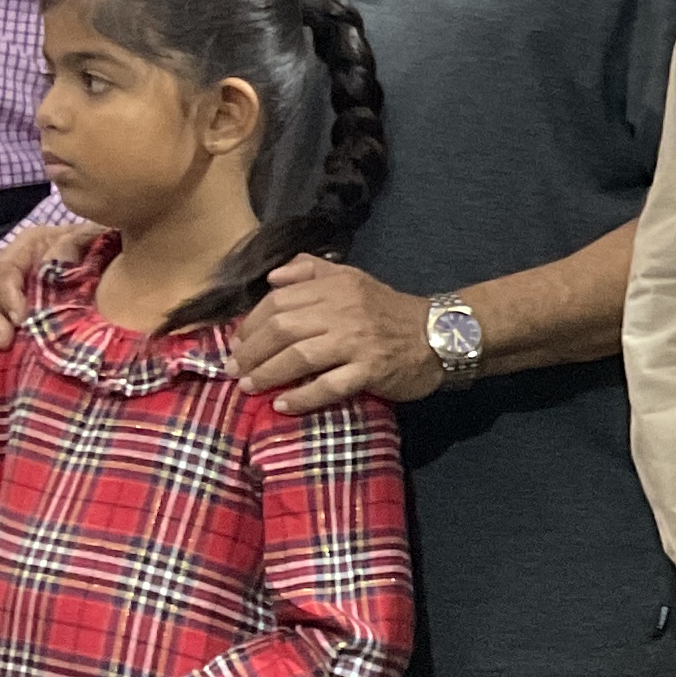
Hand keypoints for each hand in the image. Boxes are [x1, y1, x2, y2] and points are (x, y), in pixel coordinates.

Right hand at [0, 219, 90, 372]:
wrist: (115, 266)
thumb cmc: (104, 251)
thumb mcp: (92, 241)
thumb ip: (73, 246)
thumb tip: (56, 262)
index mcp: (29, 246)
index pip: (3, 270)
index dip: (7, 295)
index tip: (18, 320)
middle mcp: (12, 266)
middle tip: (3, 343)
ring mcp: (7, 291)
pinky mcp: (8, 314)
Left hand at [233, 256, 444, 413]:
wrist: (440, 334)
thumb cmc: (390, 310)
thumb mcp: (353, 278)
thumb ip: (312, 271)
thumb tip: (272, 278)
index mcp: (336, 286)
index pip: (279, 301)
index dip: (251, 322)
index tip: (238, 342)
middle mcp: (343, 310)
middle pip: (282, 329)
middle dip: (251, 351)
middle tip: (235, 368)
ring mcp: (357, 341)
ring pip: (300, 357)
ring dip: (268, 374)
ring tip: (248, 386)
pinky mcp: (371, 370)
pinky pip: (329, 386)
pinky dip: (302, 397)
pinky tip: (283, 405)